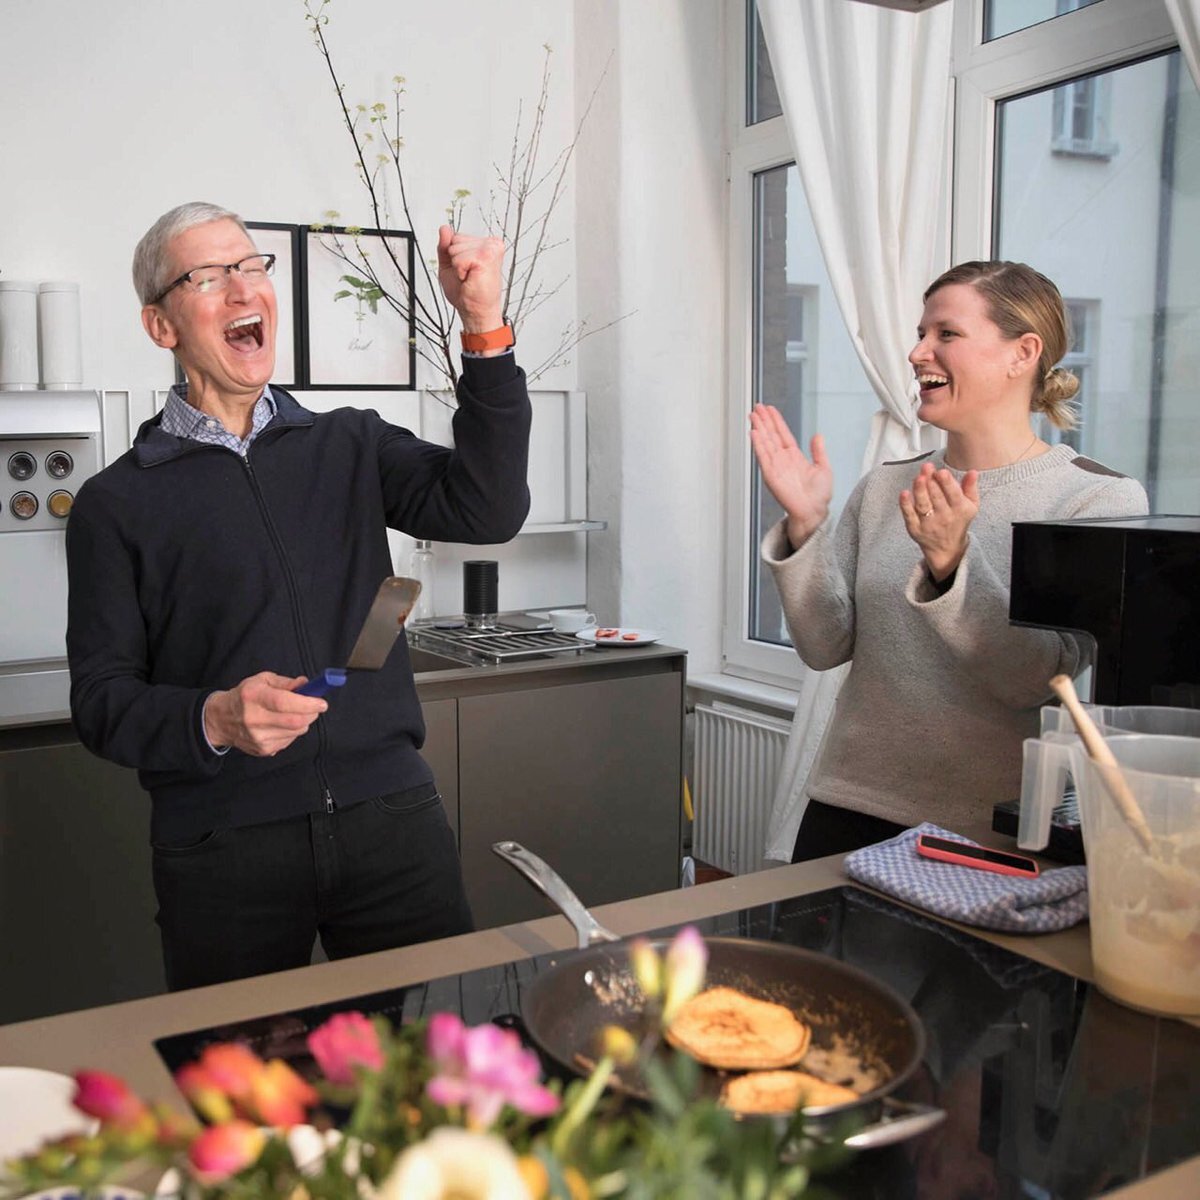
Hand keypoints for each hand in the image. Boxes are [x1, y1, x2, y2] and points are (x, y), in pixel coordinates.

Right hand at [204, 672, 326, 756]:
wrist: (221, 720)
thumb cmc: (245, 696)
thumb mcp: (262, 680)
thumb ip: (286, 682)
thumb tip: (307, 685)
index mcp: (253, 696)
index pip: (284, 702)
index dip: (307, 703)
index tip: (321, 702)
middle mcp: (253, 718)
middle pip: (294, 721)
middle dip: (312, 713)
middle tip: (315, 707)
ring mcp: (258, 737)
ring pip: (295, 732)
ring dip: (303, 722)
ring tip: (294, 714)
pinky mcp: (262, 749)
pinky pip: (290, 741)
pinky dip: (293, 732)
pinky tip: (283, 725)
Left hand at [436, 225, 504, 333]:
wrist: (476, 311)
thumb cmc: (467, 293)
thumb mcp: (449, 265)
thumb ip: (445, 246)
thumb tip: (444, 229)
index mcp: (484, 244)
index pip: (456, 236)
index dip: (454, 256)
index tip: (466, 270)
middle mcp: (490, 244)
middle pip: (455, 239)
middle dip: (456, 260)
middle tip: (468, 275)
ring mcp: (490, 249)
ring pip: (456, 248)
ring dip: (459, 267)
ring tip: (470, 277)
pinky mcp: (486, 256)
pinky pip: (460, 258)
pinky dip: (461, 271)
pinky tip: (472, 278)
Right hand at [748, 405, 832, 548]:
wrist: (813, 511)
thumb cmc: (819, 496)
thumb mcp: (824, 468)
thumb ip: (818, 451)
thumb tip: (818, 435)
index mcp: (794, 456)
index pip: (783, 434)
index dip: (776, 421)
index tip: (770, 409)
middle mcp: (783, 460)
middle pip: (771, 435)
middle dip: (764, 420)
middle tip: (757, 407)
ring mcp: (776, 466)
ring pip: (765, 442)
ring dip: (759, 428)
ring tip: (753, 415)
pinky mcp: (771, 475)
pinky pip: (763, 456)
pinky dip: (758, 444)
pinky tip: (754, 433)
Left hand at [899, 462, 979, 581]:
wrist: (947, 549)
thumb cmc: (958, 521)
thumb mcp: (971, 506)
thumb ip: (970, 487)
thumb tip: (972, 471)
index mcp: (959, 509)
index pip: (953, 495)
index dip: (946, 483)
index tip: (941, 472)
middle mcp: (944, 517)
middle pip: (936, 497)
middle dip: (931, 482)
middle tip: (926, 468)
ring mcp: (928, 524)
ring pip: (923, 505)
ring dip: (920, 491)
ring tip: (918, 477)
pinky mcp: (915, 529)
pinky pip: (909, 515)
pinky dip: (905, 505)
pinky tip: (904, 493)